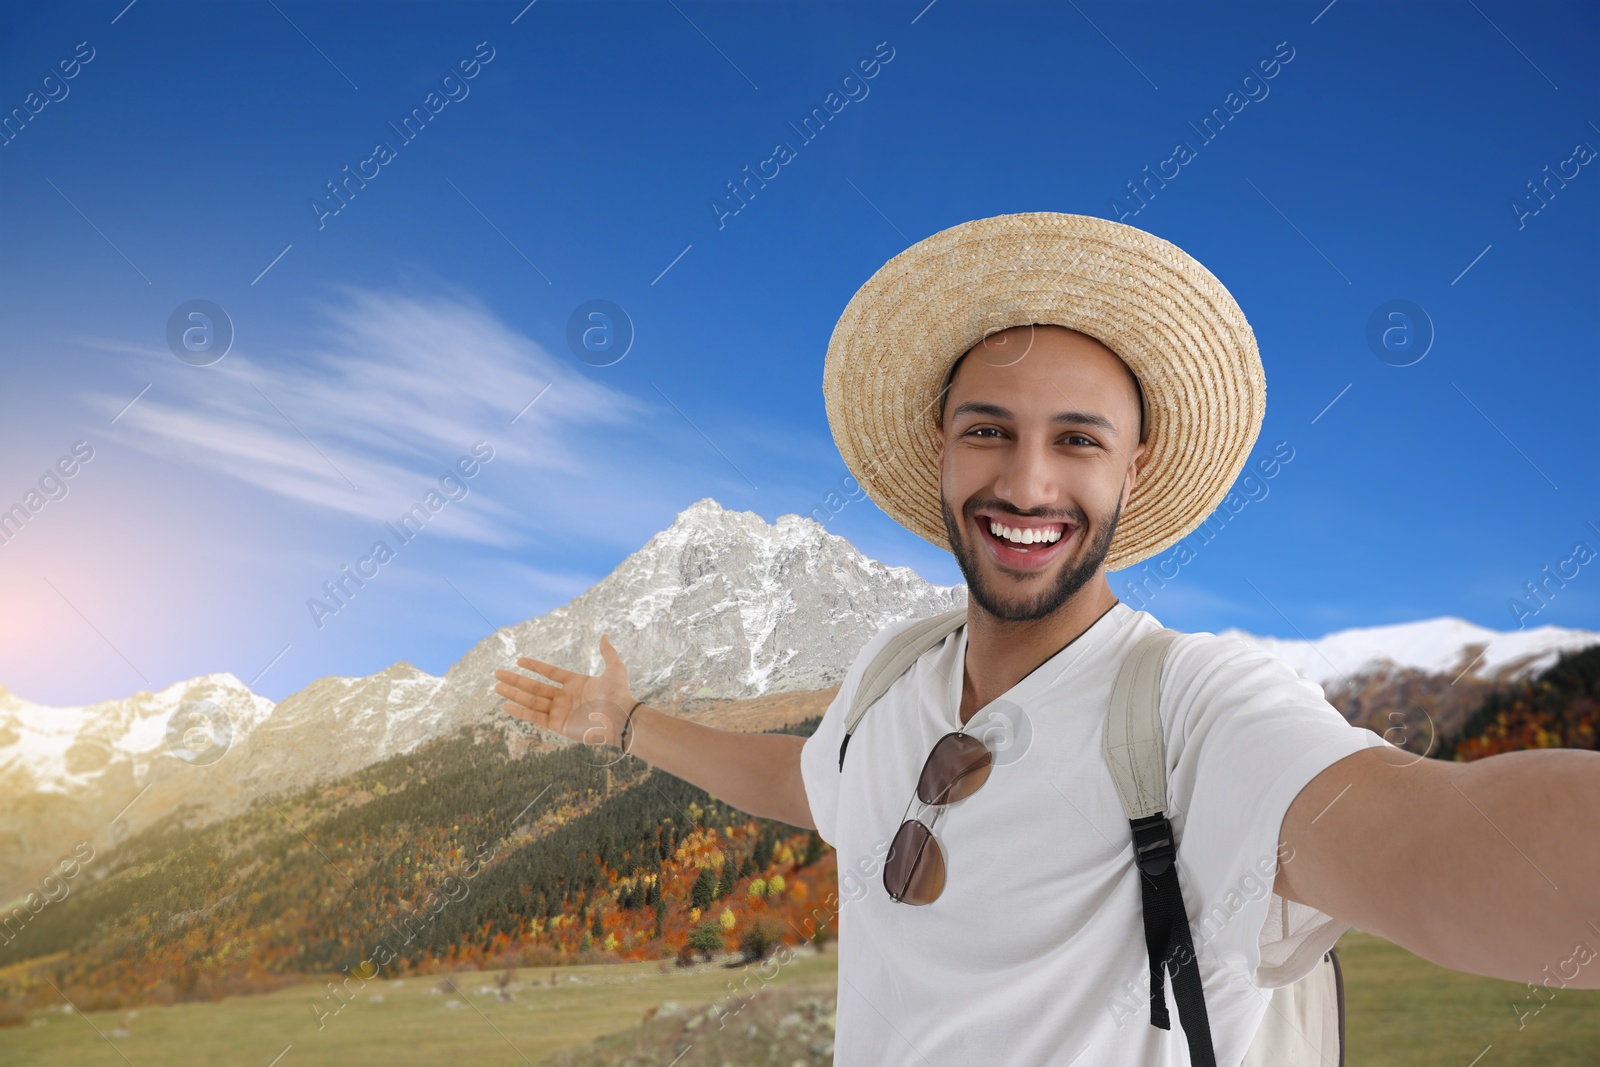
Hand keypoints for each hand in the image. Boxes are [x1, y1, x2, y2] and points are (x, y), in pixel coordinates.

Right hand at [491, 633, 635, 747]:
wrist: (621, 718)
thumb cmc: (619, 694)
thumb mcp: (615, 668)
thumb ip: (607, 652)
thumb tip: (604, 635)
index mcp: (576, 683)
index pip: (550, 673)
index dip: (535, 666)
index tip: (519, 660)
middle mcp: (565, 697)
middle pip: (535, 687)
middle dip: (516, 680)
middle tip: (497, 673)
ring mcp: (560, 711)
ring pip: (531, 701)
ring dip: (513, 694)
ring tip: (496, 686)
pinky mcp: (558, 724)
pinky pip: (535, 717)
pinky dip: (520, 712)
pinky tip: (505, 705)